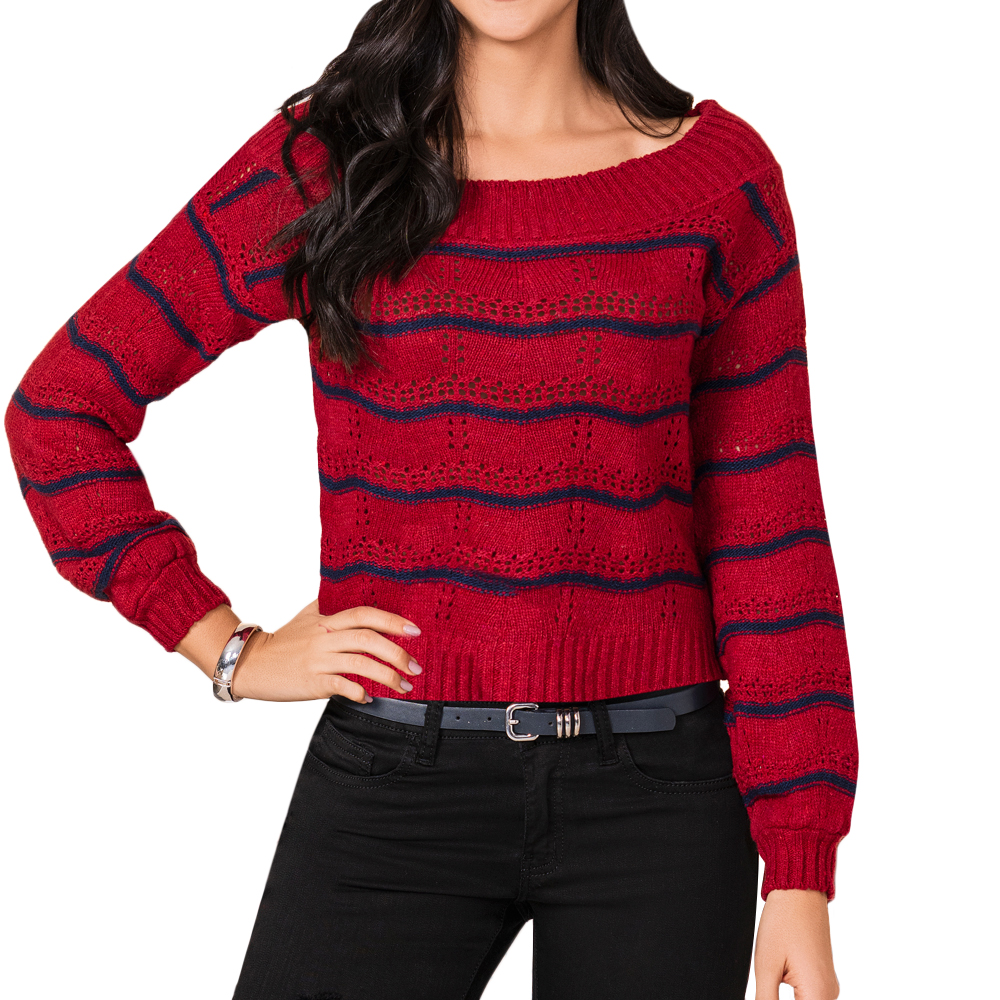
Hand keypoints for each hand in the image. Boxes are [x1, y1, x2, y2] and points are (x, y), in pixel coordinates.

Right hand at [228, 599, 421, 701]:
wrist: (252, 664)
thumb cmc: (284, 641)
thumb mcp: (308, 616)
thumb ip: (331, 605)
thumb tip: (355, 592)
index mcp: (327, 619)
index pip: (365, 614)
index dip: (392, 621)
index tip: (415, 631)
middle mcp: (324, 637)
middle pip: (367, 639)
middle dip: (397, 653)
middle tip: (416, 666)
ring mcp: (318, 660)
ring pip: (359, 663)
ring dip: (387, 675)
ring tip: (404, 685)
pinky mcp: (311, 682)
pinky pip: (342, 686)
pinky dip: (360, 692)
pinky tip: (370, 697)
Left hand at [754, 889, 838, 999]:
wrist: (799, 892)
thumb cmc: (782, 922)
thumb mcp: (766, 966)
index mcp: (818, 995)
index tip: (766, 997)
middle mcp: (830, 995)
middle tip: (765, 989)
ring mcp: (828, 987)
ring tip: (770, 983)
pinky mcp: (822, 979)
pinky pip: (810, 999)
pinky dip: (796, 999)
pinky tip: (777, 989)